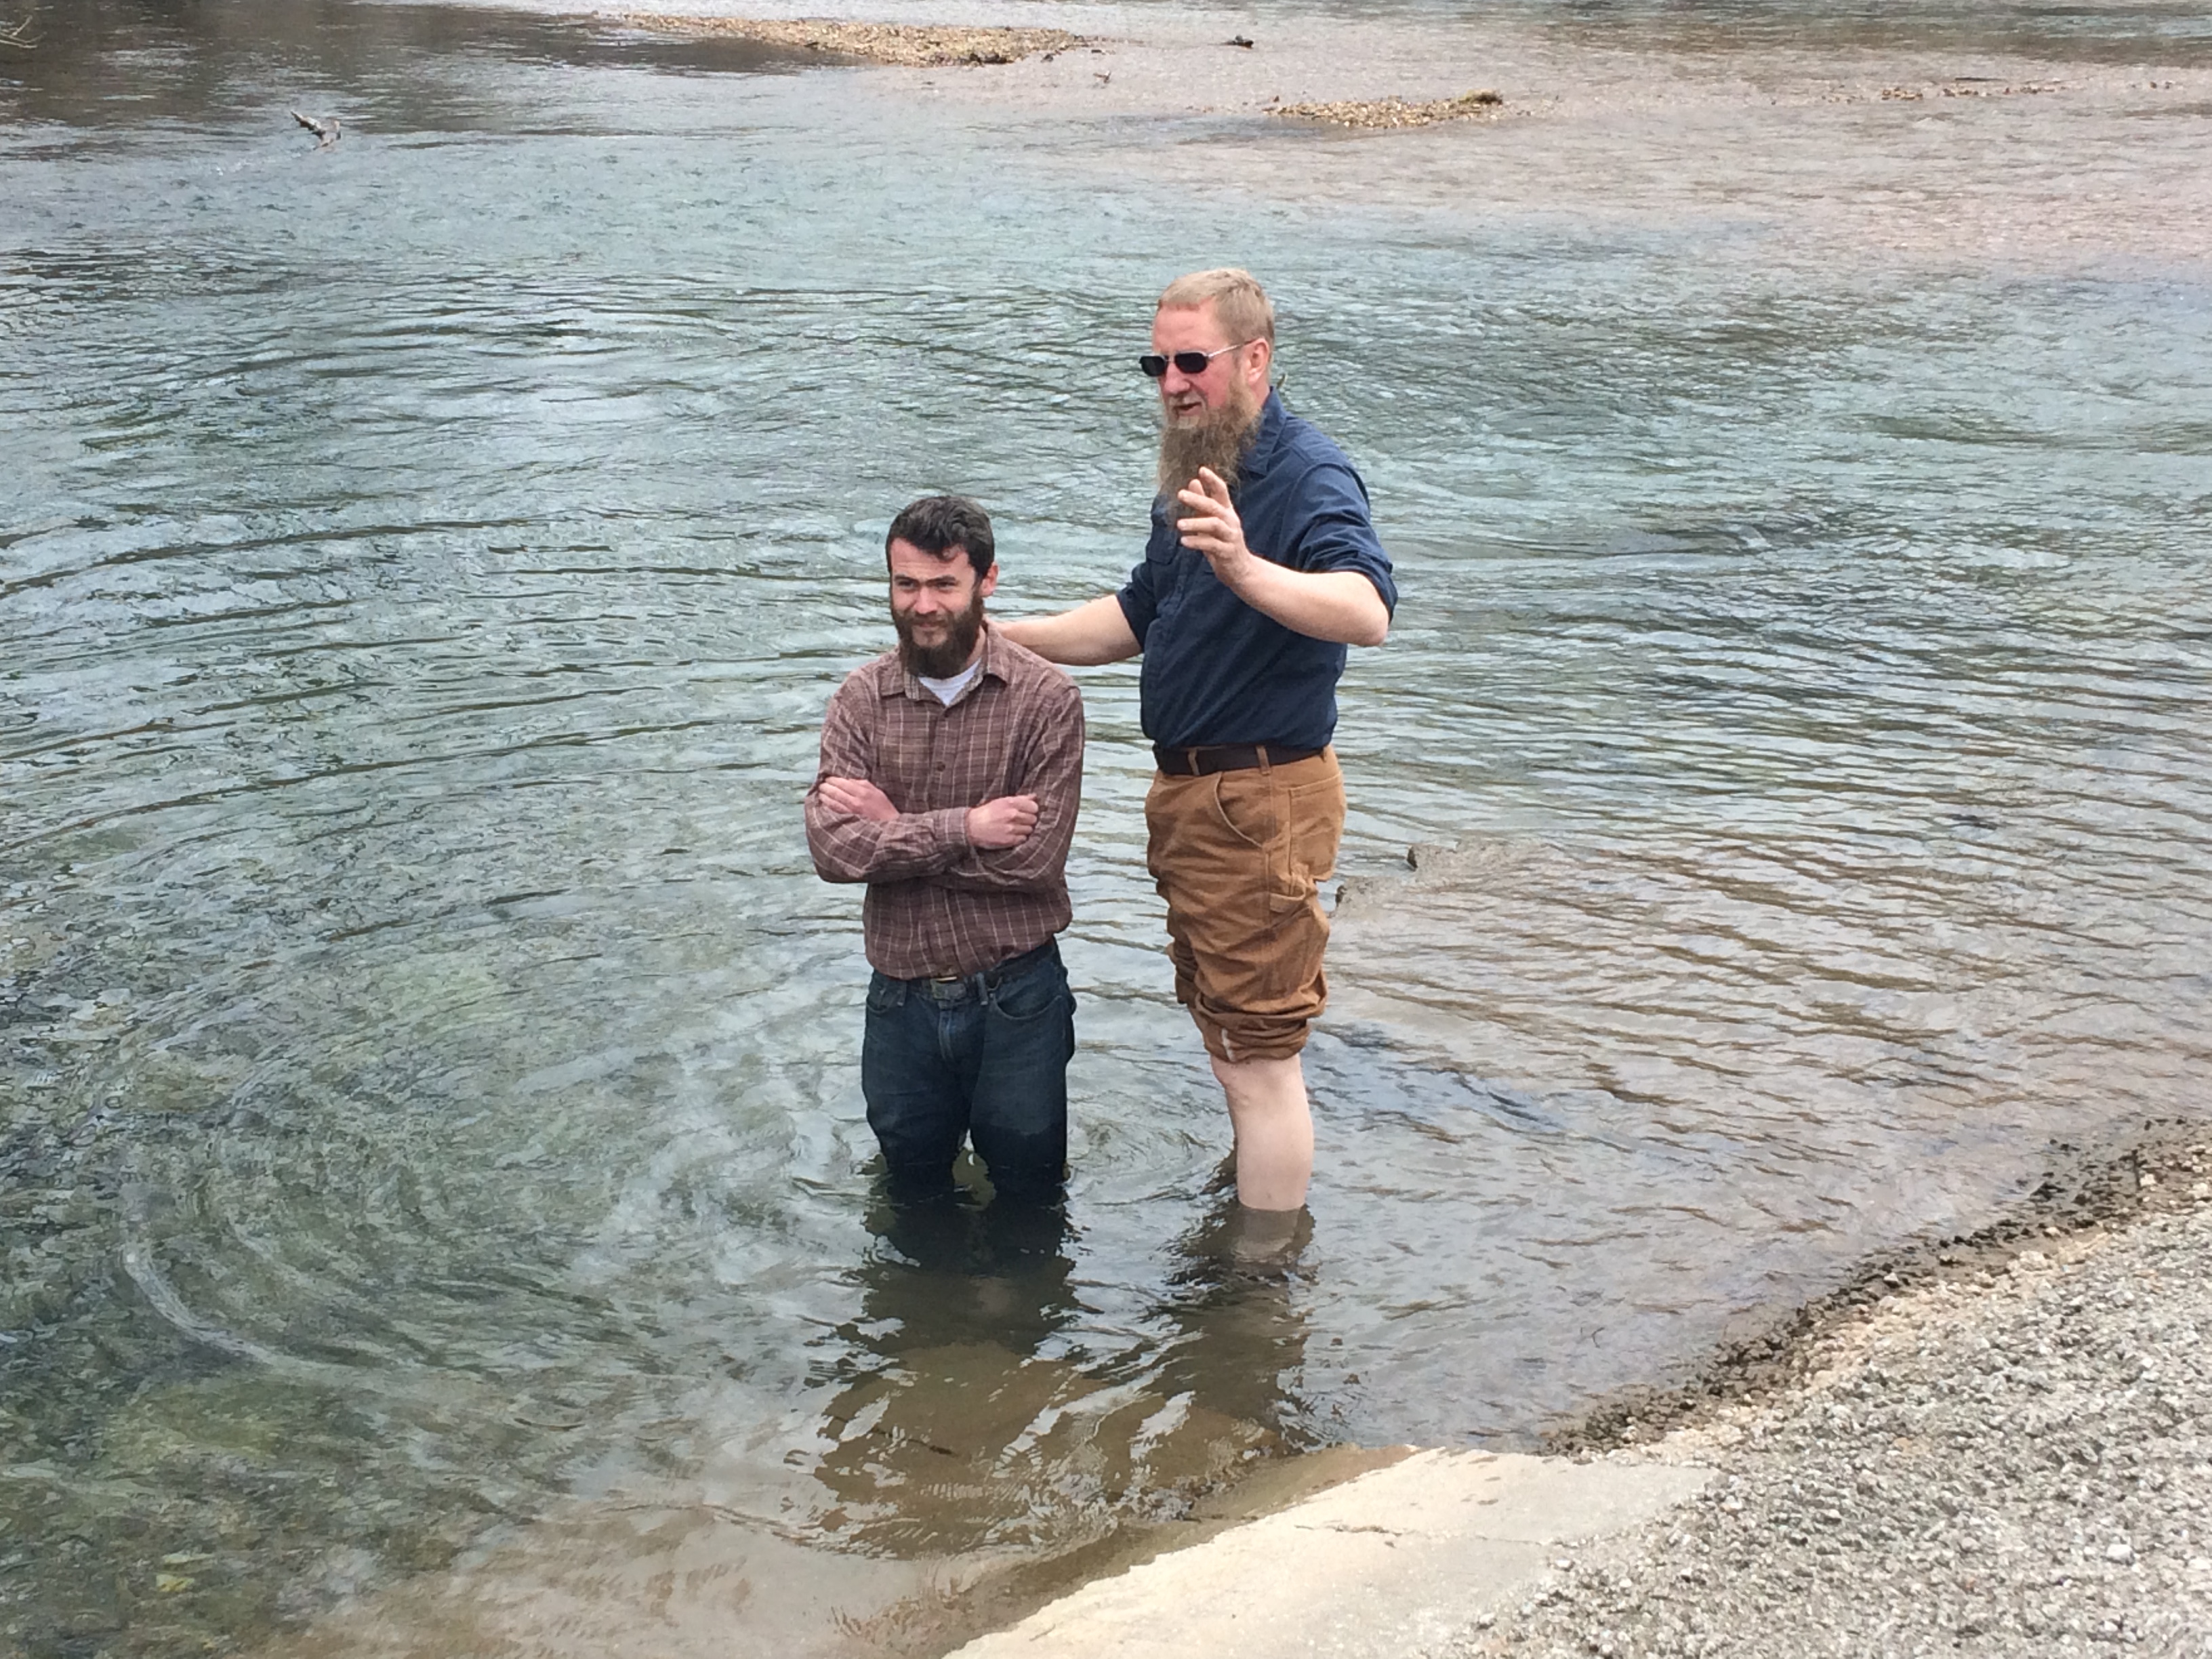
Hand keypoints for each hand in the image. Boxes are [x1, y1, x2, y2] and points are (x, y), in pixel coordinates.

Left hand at [820, 776, 895, 821]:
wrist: (888, 825)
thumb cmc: (883, 807)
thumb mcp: (876, 791)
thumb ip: (862, 784)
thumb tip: (849, 780)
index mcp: (863, 792)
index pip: (843, 783)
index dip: (833, 780)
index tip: (828, 778)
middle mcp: (856, 801)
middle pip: (836, 792)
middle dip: (826, 787)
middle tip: (822, 785)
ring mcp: (851, 812)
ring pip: (833, 802)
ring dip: (825, 797)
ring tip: (821, 793)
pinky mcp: (849, 820)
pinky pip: (835, 812)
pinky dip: (828, 806)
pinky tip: (824, 804)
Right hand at [966, 794, 1038, 848]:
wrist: (971, 827)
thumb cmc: (987, 813)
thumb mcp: (1001, 801)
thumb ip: (1020, 799)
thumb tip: (1034, 796)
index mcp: (1010, 803)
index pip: (1033, 807)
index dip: (1032, 809)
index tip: (1028, 811)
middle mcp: (1012, 815)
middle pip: (1033, 818)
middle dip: (1029, 819)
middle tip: (1021, 820)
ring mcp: (1011, 828)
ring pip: (1029, 829)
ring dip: (1024, 829)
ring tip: (1016, 828)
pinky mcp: (1009, 840)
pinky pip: (1023, 838)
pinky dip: (1020, 837)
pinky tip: (1013, 834)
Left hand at [1174, 466, 1254, 590]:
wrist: (1241, 570)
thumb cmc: (1223, 543)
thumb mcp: (1212, 521)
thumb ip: (1203, 503)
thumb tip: (1193, 481)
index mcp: (1227, 512)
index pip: (1222, 492)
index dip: (1212, 480)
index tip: (1201, 470)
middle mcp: (1230, 522)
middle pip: (1215, 507)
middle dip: (1198, 499)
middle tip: (1180, 494)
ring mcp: (1230, 537)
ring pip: (1214, 525)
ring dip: (1196, 523)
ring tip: (1179, 524)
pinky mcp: (1227, 552)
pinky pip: (1211, 545)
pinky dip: (1197, 542)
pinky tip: (1184, 541)